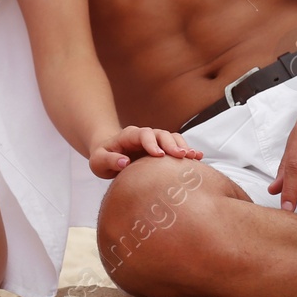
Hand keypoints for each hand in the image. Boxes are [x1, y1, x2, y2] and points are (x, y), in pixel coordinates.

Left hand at [88, 126, 203, 178]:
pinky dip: (187, 150)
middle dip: (172, 144)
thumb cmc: (102, 158)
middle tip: (181, 156)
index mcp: (129, 135)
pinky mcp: (162, 148)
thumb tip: (124, 162)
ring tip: (194, 157)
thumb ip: (109, 160)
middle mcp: (145, 135)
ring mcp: (155, 141)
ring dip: (183, 146)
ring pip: (172, 138)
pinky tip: (198, 158)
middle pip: (161, 134)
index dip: (151, 143)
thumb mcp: (98, 161)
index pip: (142, 134)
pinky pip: (177, 146)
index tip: (158, 155)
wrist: (109, 154)